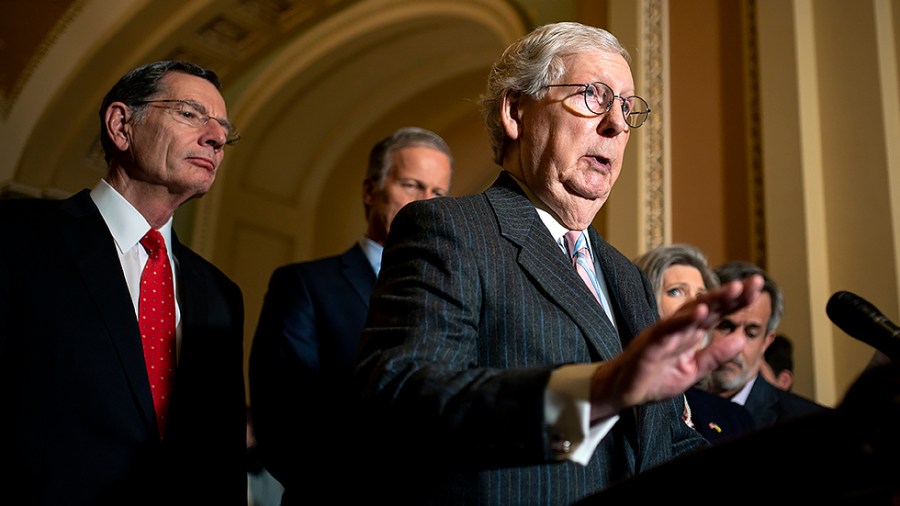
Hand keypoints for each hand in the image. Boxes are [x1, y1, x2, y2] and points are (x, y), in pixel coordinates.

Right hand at [588, 275, 763, 420]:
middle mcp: (679, 327)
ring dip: (712, 299)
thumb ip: (715, 355)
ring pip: (690, 311)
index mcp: (691, 333)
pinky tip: (701, 311)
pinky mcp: (651, 343)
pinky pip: (668, 329)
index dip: (737, 300)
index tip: (757, 288)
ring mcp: (665, 333)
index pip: (718, 312)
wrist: (624, 391)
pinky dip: (684, 319)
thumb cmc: (655, 378)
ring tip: (733, 289)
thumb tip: (740, 338)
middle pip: (708, 305)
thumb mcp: (693, 370)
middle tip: (755, 281)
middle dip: (731, 293)